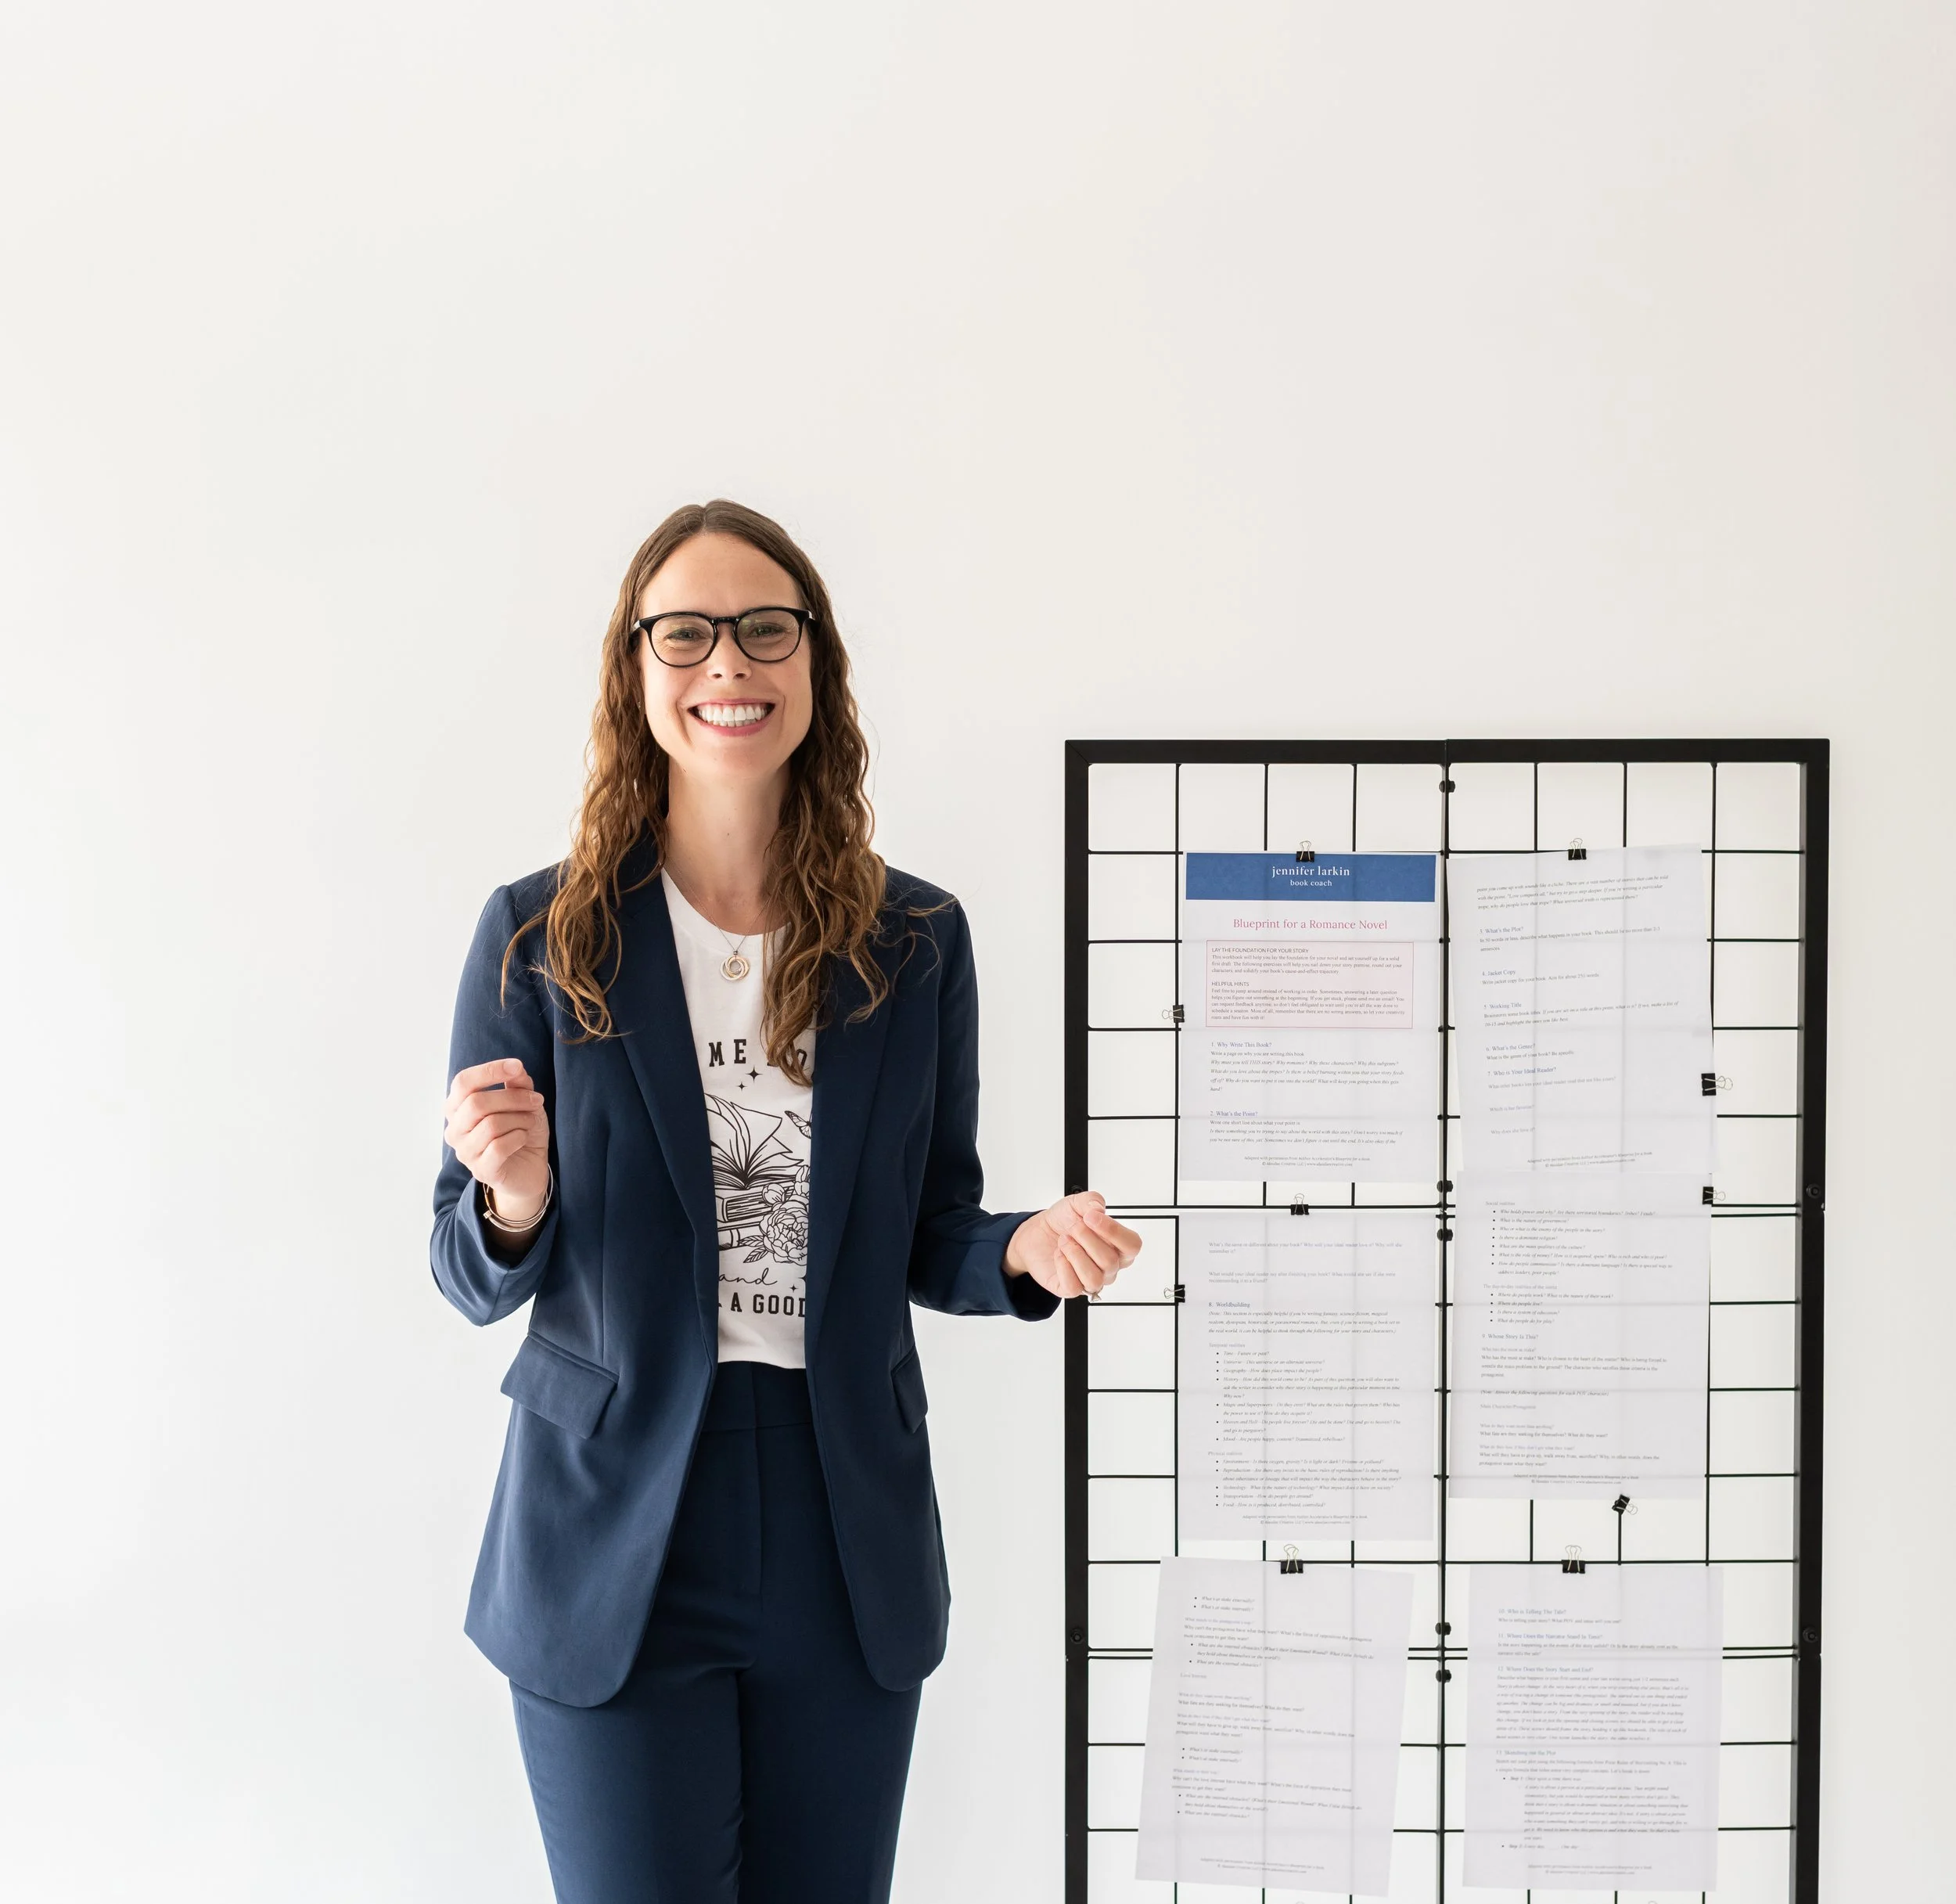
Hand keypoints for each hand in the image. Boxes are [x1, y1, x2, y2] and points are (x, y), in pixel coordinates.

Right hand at [445, 1058, 551, 1223]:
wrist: (530, 1169)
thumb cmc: (520, 1130)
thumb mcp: (523, 1102)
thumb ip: (517, 1083)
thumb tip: (515, 1067)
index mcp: (458, 1108)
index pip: (462, 1082)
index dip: (489, 1071)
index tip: (517, 1066)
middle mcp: (455, 1130)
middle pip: (477, 1103)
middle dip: (513, 1098)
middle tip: (537, 1100)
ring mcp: (465, 1152)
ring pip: (491, 1124)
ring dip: (520, 1119)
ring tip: (530, 1122)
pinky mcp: (481, 1170)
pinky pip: (499, 1147)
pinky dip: (519, 1137)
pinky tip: (523, 1139)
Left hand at [1004, 1191, 1142, 1299]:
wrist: (1039, 1232)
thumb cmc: (1064, 1221)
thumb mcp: (1077, 1202)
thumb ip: (1092, 1201)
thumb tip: (1098, 1209)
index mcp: (1118, 1246)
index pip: (1132, 1245)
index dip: (1114, 1231)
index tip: (1092, 1217)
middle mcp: (1109, 1267)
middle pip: (1109, 1261)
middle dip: (1086, 1238)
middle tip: (1073, 1226)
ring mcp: (1091, 1280)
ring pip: (1094, 1278)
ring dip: (1075, 1254)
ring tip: (1064, 1240)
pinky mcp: (1071, 1289)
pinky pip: (1073, 1287)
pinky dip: (1063, 1266)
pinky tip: (1059, 1254)